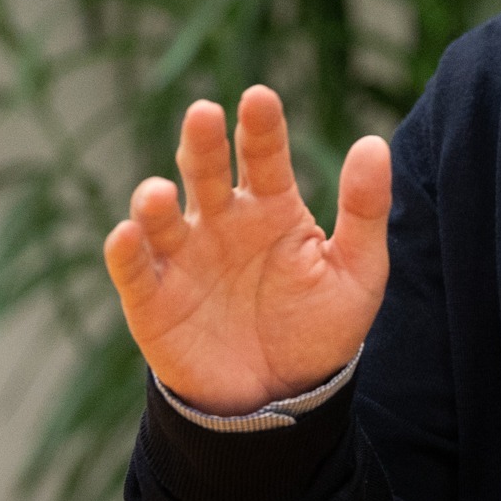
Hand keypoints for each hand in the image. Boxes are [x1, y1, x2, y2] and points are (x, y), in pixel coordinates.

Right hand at [102, 85, 389, 414]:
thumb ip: (365, 209)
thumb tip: (374, 142)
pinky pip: (134, 269)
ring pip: (161, 215)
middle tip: (204, 114)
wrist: (283, 402)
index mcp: (272, 206)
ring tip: (160, 193)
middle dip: (203, 142)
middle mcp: (222, 221)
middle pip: (206, 169)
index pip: (264, 155)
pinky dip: (126, 251)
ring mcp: (183, 257)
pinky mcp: (152, 300)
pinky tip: (129, 235)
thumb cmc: (321, 327)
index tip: (259, 97)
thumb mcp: (357, 270)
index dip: (261, 127)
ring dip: (154, 199)